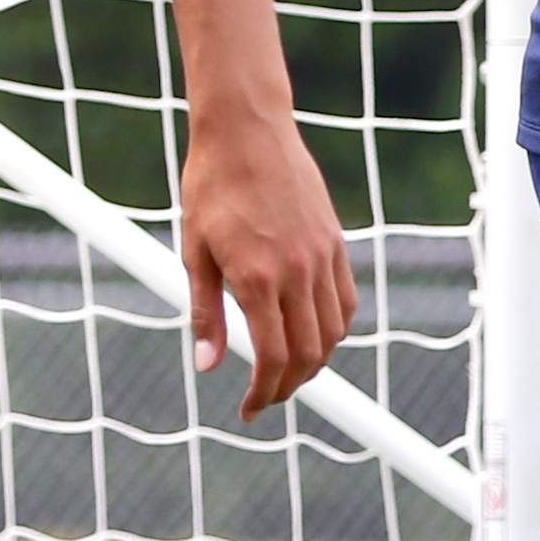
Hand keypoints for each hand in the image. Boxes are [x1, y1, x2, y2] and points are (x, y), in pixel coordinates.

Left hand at [180, 110, 358, 416]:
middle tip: (266, 397)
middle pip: (309, 353)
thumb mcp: (194, 251)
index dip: (263, 392)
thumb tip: (206, 365)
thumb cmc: (211, 187)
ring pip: (334, 331)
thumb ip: (205, 312)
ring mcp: (322, 256)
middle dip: (289, 385)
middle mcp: (297, 271)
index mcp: (256, 277)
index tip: (249, 410)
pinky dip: (334, 328)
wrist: (247, 130)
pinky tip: (313, 334)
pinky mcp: (335, 241)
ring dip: (315, 361)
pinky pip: (345, 300)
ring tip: (290, 371)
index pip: (272, 356)